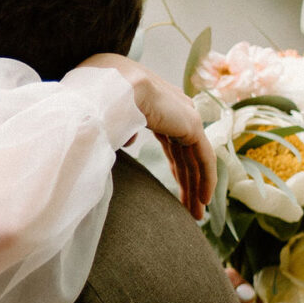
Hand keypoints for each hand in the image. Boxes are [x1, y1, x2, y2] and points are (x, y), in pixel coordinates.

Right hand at [81, 55, 215, 220]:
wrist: (109, 89)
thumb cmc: (97, 99)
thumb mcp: (108, 118)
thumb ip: (122, 130)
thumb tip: (129, 142)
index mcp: (155, 103)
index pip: (171, 140)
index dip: (174, 166)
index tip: (174, 189)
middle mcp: (174, 107)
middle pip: (184, 152)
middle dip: (186, 181)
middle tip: (188, 207)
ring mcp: (185, 114)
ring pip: (194, 158)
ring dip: (195, 187)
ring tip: (195, 213)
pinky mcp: (192, 125)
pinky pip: (204, 158)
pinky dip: (205, 179)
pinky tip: (204, 201)